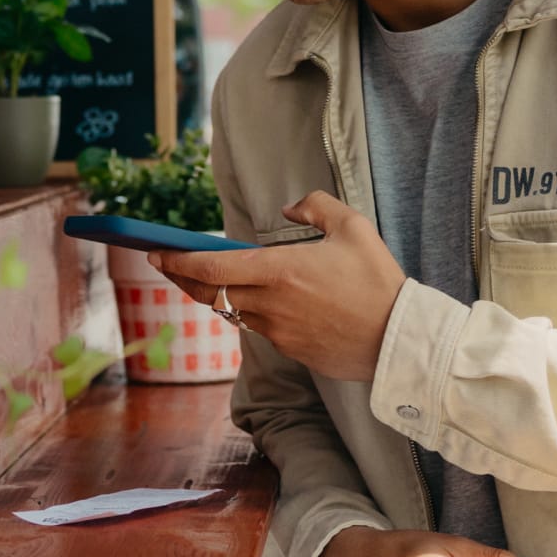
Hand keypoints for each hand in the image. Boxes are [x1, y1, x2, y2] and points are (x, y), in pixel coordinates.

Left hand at [149, 192, 406, 380]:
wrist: (400, 341)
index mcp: (280, 270)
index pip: (212, 266)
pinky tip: (250, 298)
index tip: (157, 251)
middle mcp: (271, 303)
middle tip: (163, 262)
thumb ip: (316, 206)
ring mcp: (279, 331)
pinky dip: (246, 310)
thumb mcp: (353, 227)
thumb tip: (290, 208)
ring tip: (202, 276)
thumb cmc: (379, 281)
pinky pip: (258, 327)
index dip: (178, 259)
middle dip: (180, 276)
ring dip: (213, 293)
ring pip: (231, 310)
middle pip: (209, 291)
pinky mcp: (291, 350)